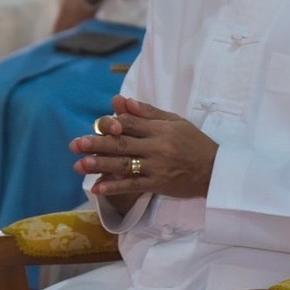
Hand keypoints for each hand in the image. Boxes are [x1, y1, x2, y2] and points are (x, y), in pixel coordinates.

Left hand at [71, 95, 218, 198]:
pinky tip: (98, 188)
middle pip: (122, 143)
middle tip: (75, 145)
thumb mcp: (175, 121)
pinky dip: (114, 187)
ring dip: (100, 165)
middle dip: (97, 144)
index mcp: (161, 129)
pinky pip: (132, 186)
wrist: (214, 170)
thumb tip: (122, 101)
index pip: (131, 123)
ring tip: (80, 165)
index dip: (111, 123)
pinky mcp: (157, 184)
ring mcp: (156, 167)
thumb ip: (148, 112)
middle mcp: (157, 147)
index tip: (94, 124)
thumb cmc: (194, 143)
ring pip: (124, 165)